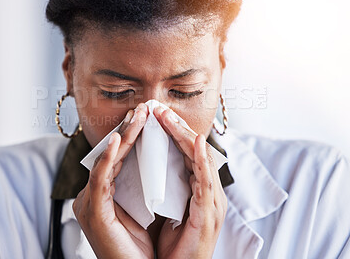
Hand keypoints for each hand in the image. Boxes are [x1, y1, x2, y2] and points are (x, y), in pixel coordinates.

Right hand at [73, 103, 152, 258]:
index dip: (132, 135)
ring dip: (124, 136)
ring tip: (138, 115)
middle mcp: (93, 195)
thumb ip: (143, 183)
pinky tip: (118, 140)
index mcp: (104, 194)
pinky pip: (100, 179)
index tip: (146, 116)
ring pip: (107, 161)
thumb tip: (159, 159)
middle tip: (144, 108)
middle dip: (129, 130)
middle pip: (112, 155)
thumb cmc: (144, 246)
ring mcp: (90, 203)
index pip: (119, 158)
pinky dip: (108, 158)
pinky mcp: (94, 212)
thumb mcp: (144, 207)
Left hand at [153, 107, 226, 258]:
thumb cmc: (168, 247)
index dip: (172, 132)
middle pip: (193, 151)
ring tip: (168, 117)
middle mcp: (207, 192)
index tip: (156, 116)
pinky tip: (196, 141)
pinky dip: (202, 159)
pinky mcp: (208, 213)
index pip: (185, 153)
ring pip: (200, 159)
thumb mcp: (163, 210)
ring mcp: (211, 202)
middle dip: (176, 127)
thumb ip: (161, 187)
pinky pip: (205, 180)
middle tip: (158, 109)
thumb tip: (143, 167)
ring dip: (184, 135)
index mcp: (196, 191)